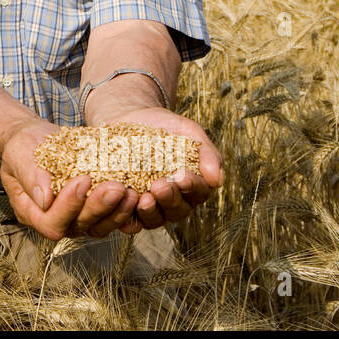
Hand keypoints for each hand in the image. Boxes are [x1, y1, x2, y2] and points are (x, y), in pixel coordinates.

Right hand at [0, 118, 141, 240]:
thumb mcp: (20, 154)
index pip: (52, 222)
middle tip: (117, 187)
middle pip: (79, 226)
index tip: (82, 178)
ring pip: (99, 226)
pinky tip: (137, 192)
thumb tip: (45, 199)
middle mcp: (54, 220)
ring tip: (131, 191)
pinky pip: (110, 216)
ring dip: (117, 211)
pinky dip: (124, 207)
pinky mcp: (92, 209)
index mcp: (31, 212)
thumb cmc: (23, 146)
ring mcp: (75, 217)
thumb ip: (30, 175)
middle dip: (99, 207)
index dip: (69, 206)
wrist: (34, 139)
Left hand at [93, 104, 222, 231]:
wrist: (128, 118)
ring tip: (141, 198)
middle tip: (159, 185)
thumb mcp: (188, 132)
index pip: (197, 193)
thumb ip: (206, 153)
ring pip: (153, 220)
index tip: (181, 175)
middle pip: (176, 211)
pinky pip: (127, 220)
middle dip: (169, 199)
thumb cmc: (163, 126)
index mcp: (192, 186)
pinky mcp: (125, 206)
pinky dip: (124, 217)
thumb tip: (217, 180)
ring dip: (149, 212)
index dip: (191, 187)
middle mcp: (172, 202)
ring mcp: (148, 206)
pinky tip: (121, 204)